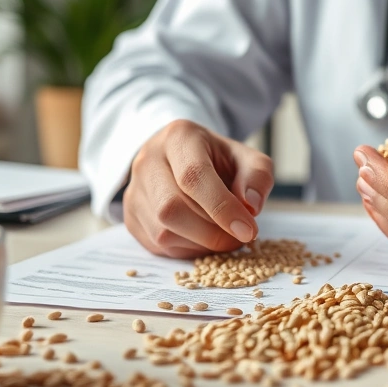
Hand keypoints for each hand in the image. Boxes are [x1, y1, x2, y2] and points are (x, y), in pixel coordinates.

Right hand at [123, 119, 273, 258]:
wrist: (183, 159)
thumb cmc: (217, 160)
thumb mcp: (246, 157)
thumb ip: (257, 176)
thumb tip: (251, 206)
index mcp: (178, 138)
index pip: (194, 176)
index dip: (222, 208)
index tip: (248, 230)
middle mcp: (147, 161)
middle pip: (171, 208)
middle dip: (212, 232)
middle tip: (239, 236)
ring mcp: (134, 190)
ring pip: (162, 232)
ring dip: (201, 243)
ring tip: (223, 234)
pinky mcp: (130, 217)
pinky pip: (157, 245)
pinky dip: (187, 249)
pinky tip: (203, 236)